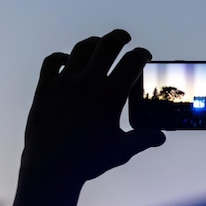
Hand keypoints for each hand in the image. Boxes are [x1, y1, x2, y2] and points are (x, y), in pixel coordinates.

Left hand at [22, 29, 164, 183]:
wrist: (52, 167)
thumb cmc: (89, 160)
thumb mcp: (122, 150)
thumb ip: (143, 139)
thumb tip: (160, 137)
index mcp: (111, 95)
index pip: (132, 62)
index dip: (142, 54)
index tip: (144, 55)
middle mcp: (88, 82)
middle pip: (107, 45)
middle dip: (120, 38)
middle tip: (125, 38)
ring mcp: (64, 82)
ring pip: (81, 49)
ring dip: (94, 42)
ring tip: (100, 43)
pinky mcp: (45, 88)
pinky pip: (52, 62)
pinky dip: (62, 57)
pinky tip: (67, 60)